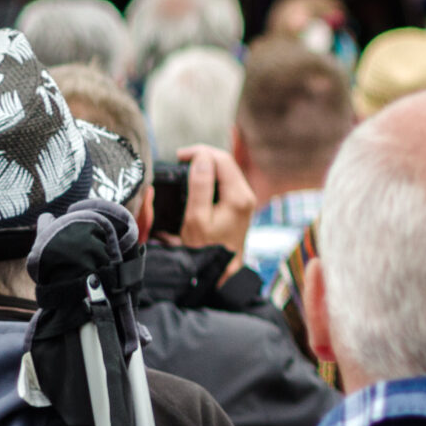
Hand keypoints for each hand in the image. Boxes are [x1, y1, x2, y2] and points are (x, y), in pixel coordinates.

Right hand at [172, 145, 255, 275]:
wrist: (219, 273)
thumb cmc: (205, 249)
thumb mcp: (196, 219)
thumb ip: (200, 187)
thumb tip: (202, 158)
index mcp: (239, 196)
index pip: (222, 159)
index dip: (200, 152)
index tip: (179, 156)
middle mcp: (246, 195)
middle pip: (225, 163)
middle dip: (203, 157)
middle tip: (180, 160)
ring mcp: (244, 201)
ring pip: (225, 172)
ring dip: (206, 167)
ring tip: (185, 168)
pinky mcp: (238, 206)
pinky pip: (224, 183)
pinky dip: (210, 178)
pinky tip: (195, 181)